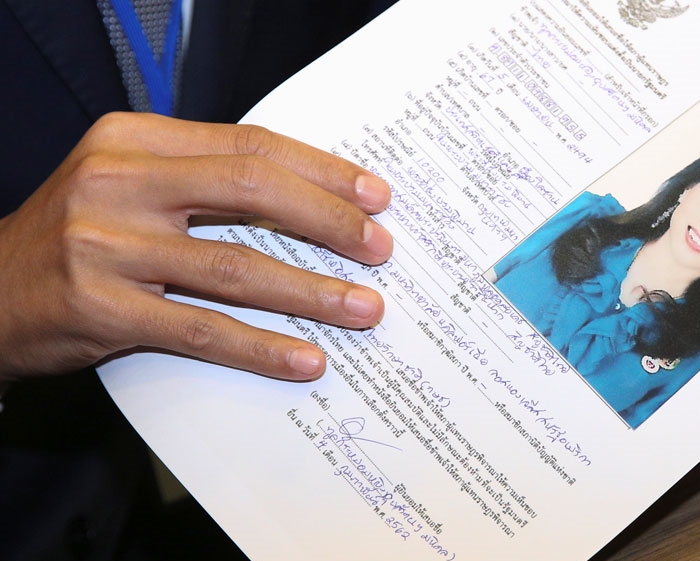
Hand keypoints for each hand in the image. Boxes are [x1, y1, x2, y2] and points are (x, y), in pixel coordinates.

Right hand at [0, 112, 392, 381]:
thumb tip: (313, 201)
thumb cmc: (79, 237)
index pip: (250, 144)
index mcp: (134, 139)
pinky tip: (306, 358)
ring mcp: (105, 245)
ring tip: (364, 308)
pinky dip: (263, 347)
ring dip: (312, 291)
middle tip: (380, 248)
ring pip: (236, 266)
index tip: (375, 196)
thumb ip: (204, 180)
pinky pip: (203, 329)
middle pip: (252, 191)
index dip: (322, 170)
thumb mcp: (131, 185)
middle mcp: (118, 182)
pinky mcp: (101, 308)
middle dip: (330, 220)